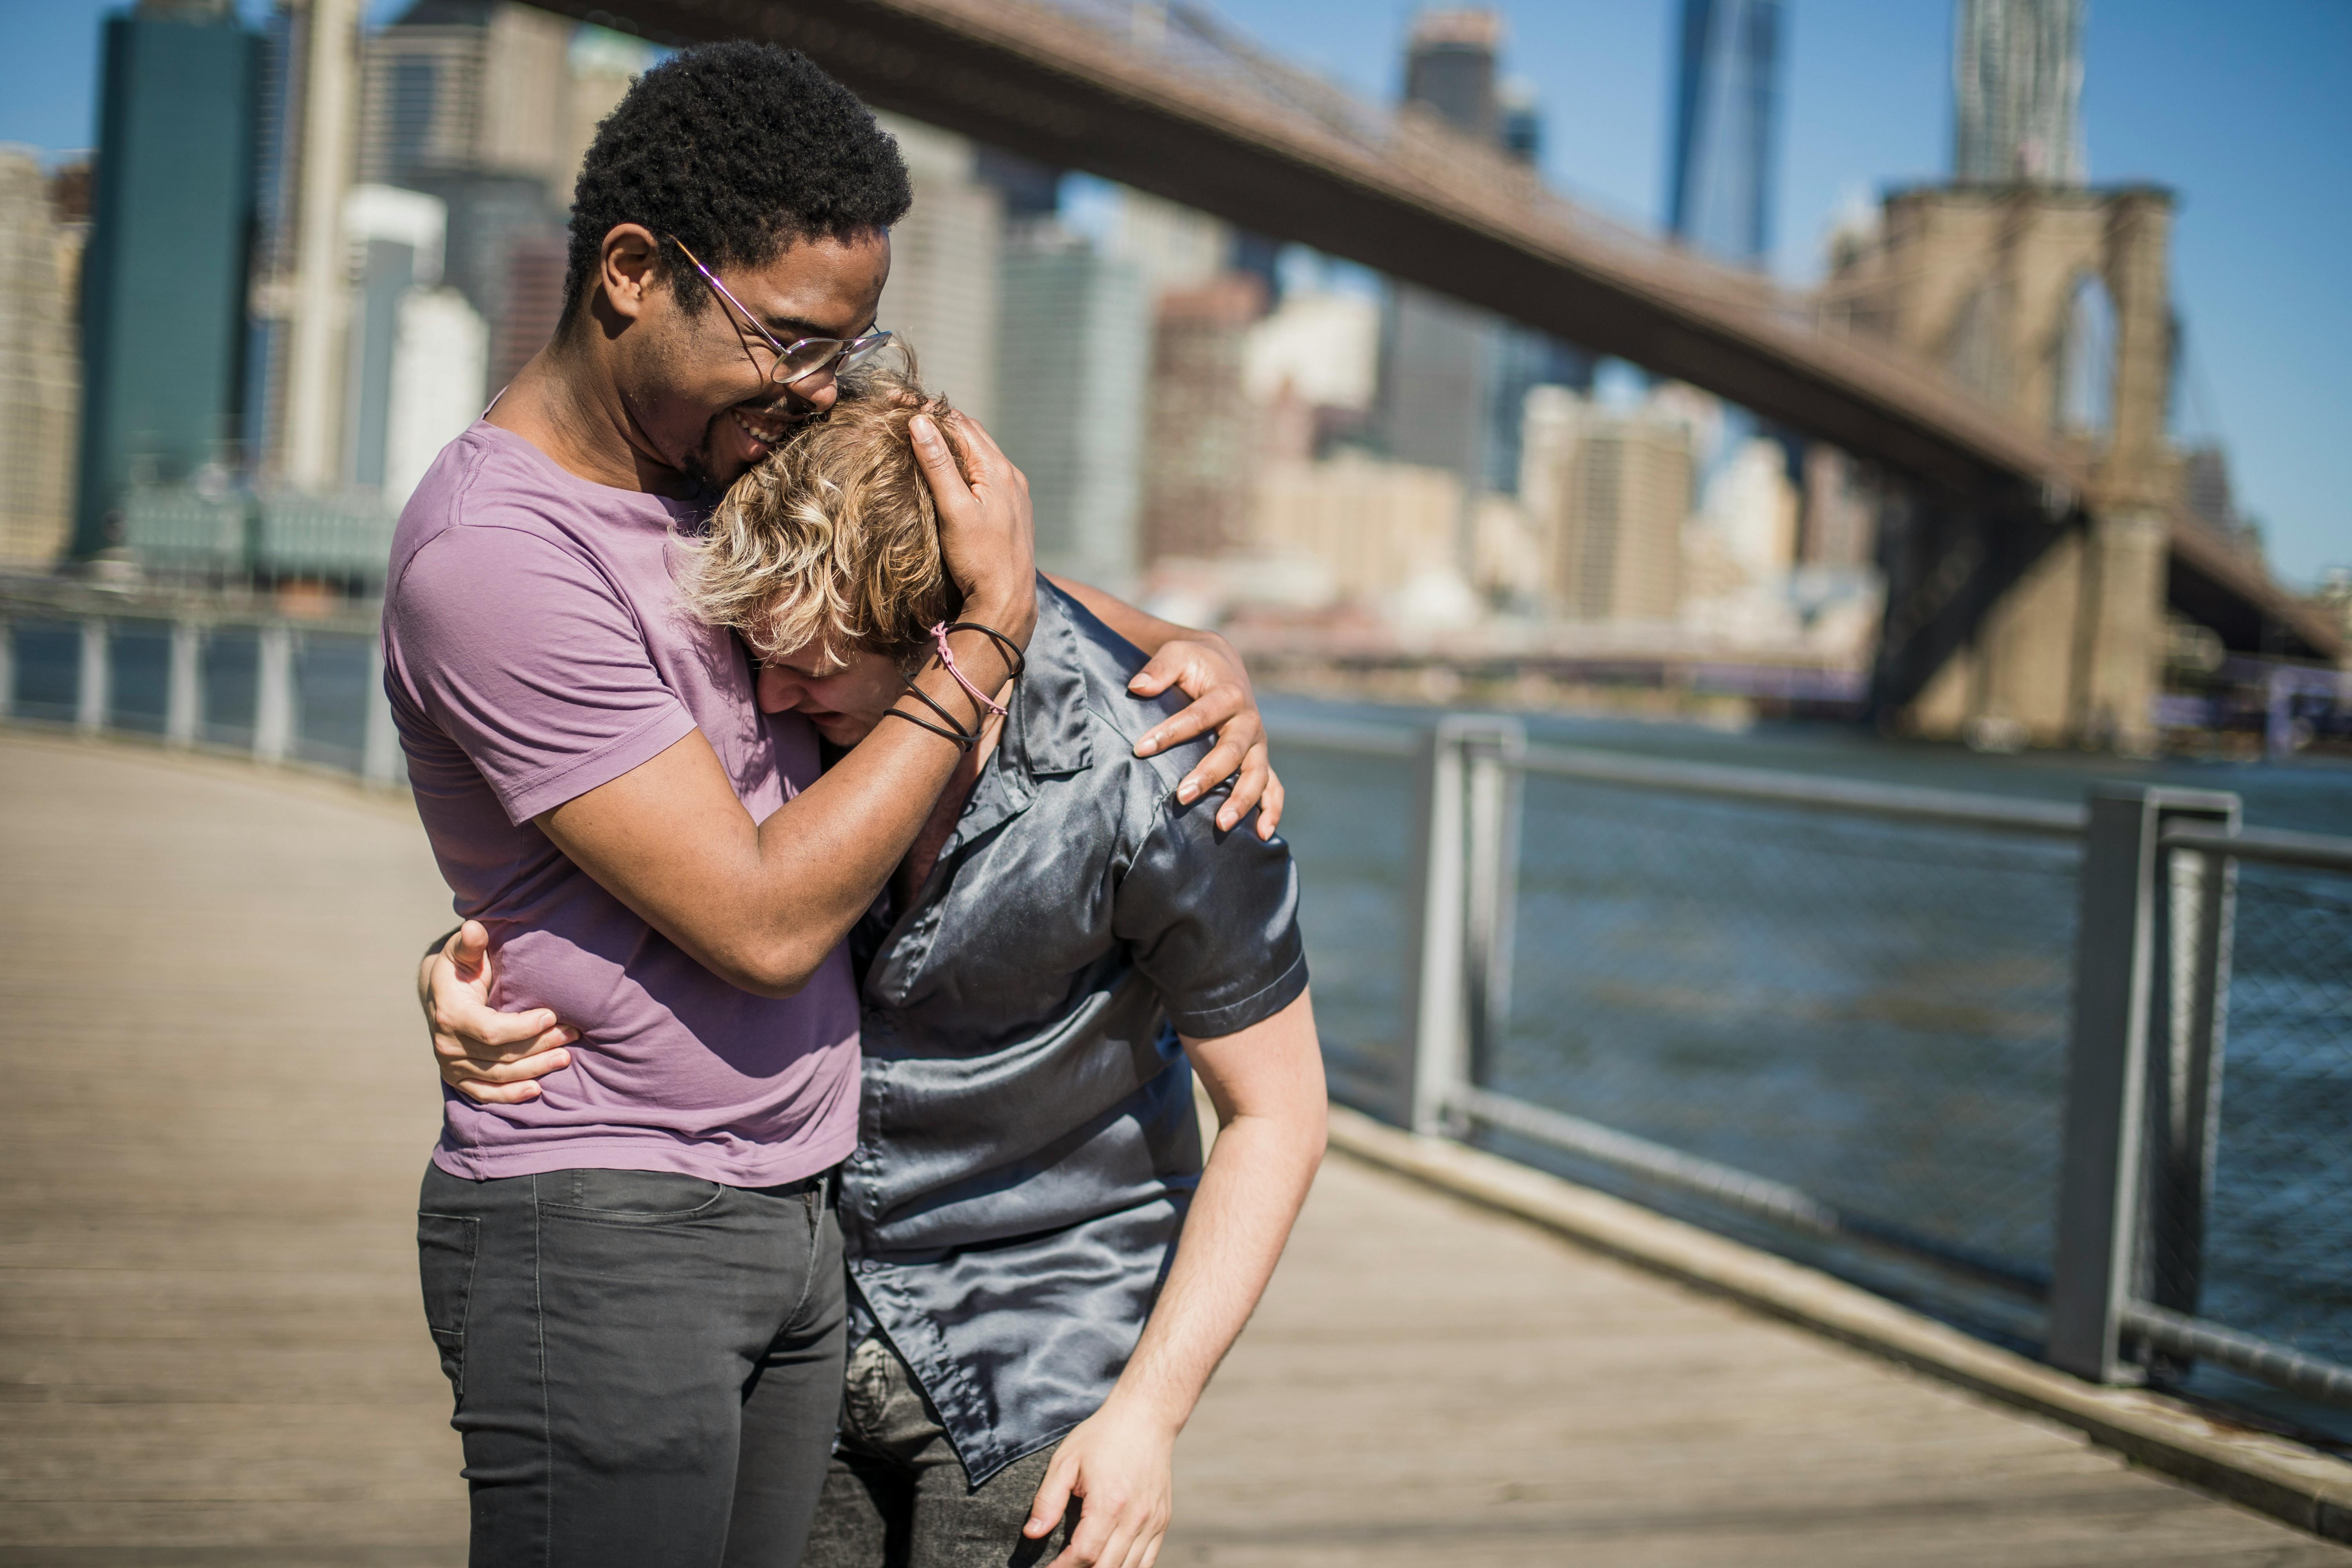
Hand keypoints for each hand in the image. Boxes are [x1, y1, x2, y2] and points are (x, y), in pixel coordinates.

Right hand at [419, 921, 575, 1104]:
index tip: (553, 1015)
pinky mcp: (458, 1080)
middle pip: (501, 1054)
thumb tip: (475, 929)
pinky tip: (537, 1089)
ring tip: (567, 1056)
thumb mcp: (463, 952)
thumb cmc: (461, 969)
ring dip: (536, 1068)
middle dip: (540, 1045)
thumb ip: (470, 942)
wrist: (442, 997)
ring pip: (499, 1075)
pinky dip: (511, 1095)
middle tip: (573, 1033)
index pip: (490, 1029)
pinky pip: (486, 1094)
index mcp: (450, 1013)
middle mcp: (447, 1045)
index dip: (523, 1027)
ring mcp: (451, 1066)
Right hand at [910, 410, 1036, 650]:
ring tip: (920, 436)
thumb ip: (937, 465)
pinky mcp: (1011, 509)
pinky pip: (986, 474)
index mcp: (998, 469)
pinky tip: (948, 472)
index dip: (926, 410)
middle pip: (970, 434)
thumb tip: (919, 421)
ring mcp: (1014, 492)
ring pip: (979, 453)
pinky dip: (964, 463)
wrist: (1007, 600)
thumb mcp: (953, 510)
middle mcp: (1011, 475)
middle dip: (938, 421)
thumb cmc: (979, 559)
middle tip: (902, 415)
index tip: (895, 403)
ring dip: (951, 442)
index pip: (959, 423)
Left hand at [1025, 1398, 1177, 1567]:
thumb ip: (1048, 1500)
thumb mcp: (1066, 1461)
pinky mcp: (1163, 1520)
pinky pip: (1148, 1560)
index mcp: (1109, 1503)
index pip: (1085, 1554)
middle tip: (1064, 1566)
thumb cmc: (1103, 1436)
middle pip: (1107, 1567)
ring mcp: (1153, 1521)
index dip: (1063, 1567)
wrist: (1145, 1417)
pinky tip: (1111, 1563)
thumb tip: (1032, 1533)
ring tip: (1084, 1566)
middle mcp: (1135, 1517)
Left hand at [1129, 634, 1283, 838]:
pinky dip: (1272, 810)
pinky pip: (1273, 787)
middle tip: (1182, 796)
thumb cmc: (1194, 663)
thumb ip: (1158, 669)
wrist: (1223, 665)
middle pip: (1232, 751)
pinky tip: (1261, 835)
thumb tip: (1138, 687)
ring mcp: (1257, 744)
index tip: (1141, 748)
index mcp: (1229, 694)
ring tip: (1222, 824)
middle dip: (1209, 775)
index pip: (1199, 716)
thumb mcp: (1176, 654)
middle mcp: (1248, 721)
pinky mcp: (1259, 759)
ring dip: (1242, 800)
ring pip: (1257, 774)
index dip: (1170, 733)